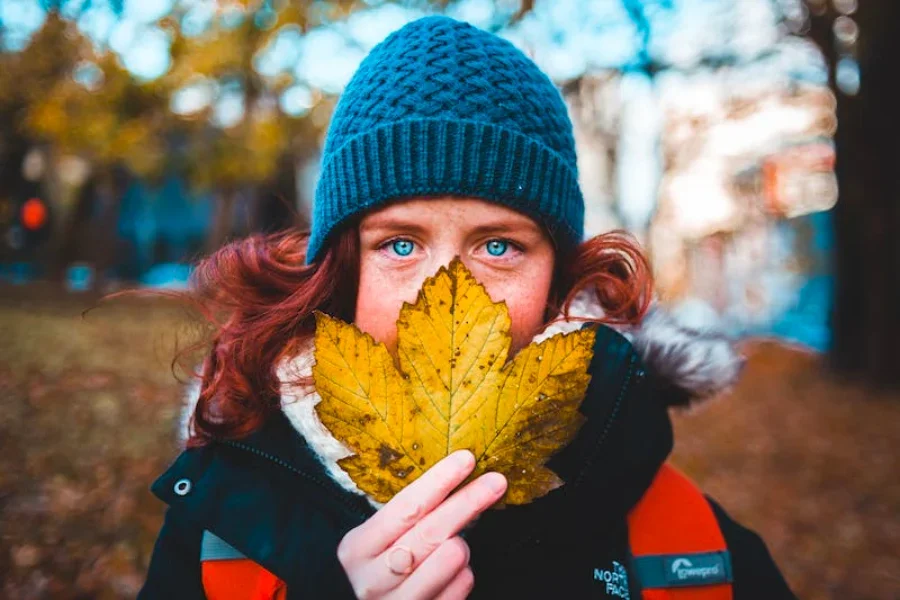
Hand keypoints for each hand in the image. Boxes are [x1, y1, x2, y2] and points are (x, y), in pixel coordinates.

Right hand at [336, 450, 506, 598]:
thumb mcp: (376, 543)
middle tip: (496, 482)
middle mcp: (373, 578)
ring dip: (462, 545)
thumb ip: (406, 520)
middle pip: (430, 532)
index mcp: (358, 548)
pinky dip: (464, 575)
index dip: (439, 481)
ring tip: (458, 543)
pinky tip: (456, 571)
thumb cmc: (375, 570)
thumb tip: (455, 476)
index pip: (405, 507)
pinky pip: (459, 589)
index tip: (466, 459)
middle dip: (467, 502)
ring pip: (448, 560)